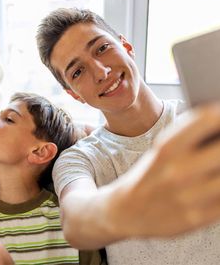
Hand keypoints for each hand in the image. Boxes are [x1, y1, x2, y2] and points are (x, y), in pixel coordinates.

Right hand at [108, 102, 219, 238]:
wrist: (126, 210)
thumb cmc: (150, 175)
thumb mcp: (162, 150)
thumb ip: (192, 137)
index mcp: (167, 147)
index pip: (209, 119)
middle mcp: (178, 170)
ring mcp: (189, 196)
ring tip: (219, 166)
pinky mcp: (197, 218)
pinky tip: (219, 182)